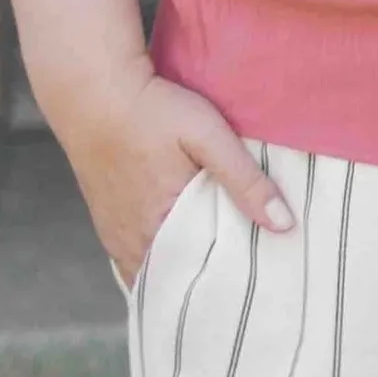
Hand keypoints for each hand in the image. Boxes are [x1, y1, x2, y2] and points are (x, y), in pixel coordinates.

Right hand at [62, 69, 293, 287]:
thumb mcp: (207, 137)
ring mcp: (114, 236)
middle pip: (174, 282)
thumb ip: (245, 180)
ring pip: (152, 273)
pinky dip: (157, 262)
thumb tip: (284, 225)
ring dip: (179, 273)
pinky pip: (133, 260)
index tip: (251, 285)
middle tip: (239, 281)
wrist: (93, 91)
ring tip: (213, 269)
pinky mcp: (106, 223)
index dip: (224, 285)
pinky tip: (179, 251)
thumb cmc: (151, 111)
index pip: (197, 282)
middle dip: (203, 284)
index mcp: (158, 229)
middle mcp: (130, 243)